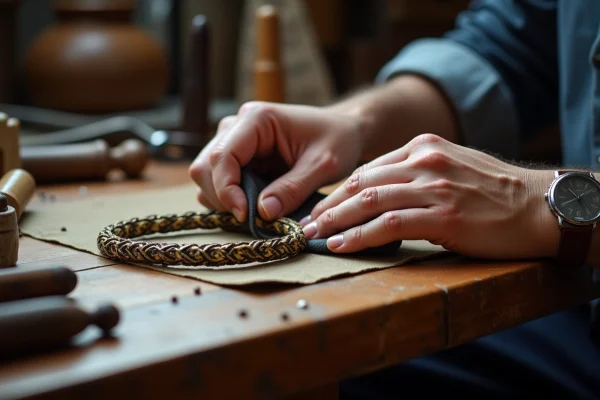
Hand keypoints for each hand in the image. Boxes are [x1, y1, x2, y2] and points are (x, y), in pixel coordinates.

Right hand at [188, 101, 364, 220]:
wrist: (343, 131)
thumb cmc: (337, 140)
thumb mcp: (323, 166)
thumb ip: (293, 189)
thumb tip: (263, 212)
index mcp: (256, 119)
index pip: (222, 156)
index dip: (227, 189)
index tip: (245, 215)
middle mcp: (237, 126)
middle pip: (205, 167)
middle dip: (223, 197)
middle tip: (252, 218)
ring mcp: (233, 141)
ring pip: (207, 176)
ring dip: (225, 200)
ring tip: (258, 211)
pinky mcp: (237, 157)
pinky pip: (219, 182)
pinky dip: (232, 199)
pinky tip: (257, 204)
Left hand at [302, 134, 558, 259]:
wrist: (536, 205)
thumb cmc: (492, 191)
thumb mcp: (451, 166)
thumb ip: (415, 173)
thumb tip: (377, 193)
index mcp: (423, 146)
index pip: (368, 169)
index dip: (338, 191)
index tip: (320, 208)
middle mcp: (424, 160)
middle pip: (361, 182)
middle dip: (328, 205)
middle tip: (306, 223)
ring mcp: (433, 186)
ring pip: (368, 200)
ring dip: (335, 221)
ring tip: (314, 236)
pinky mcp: (442, 213)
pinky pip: (388, 224)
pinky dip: (360, 235)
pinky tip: (342, 244)